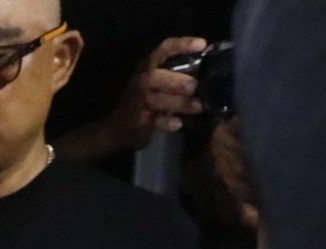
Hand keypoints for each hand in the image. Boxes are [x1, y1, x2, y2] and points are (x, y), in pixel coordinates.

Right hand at [108, 37, 208, 152]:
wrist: (117, 126)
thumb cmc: (144, 98)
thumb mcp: (154, 80)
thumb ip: (176, 72)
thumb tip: (209, 68)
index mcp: (148, 67)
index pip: (163, 49)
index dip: (181, 45)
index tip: (201, 44)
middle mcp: (142, 82)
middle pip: (156, 77)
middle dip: (176, 81)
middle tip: (194, 86)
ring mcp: (139, 103)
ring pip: (158, 101)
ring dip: (179, 103)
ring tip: (198, 106)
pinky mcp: (140, 122)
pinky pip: (155, 122)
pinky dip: (167, 123)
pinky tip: (178, 124)